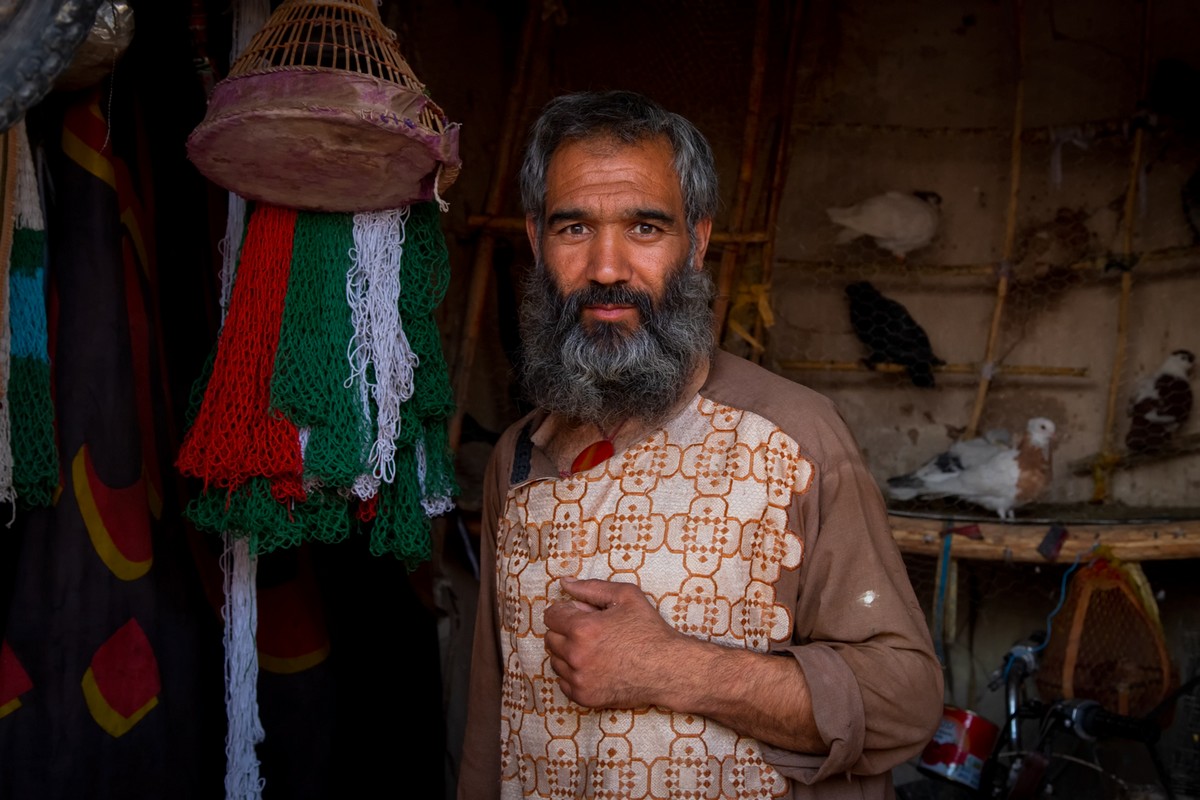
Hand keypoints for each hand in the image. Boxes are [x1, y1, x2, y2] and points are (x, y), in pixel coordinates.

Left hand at [543, 577, 686, 708]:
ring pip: (555, 661)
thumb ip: (590, 587)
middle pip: (550, 639)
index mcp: (582, 628)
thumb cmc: (649, 630)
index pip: (551, 616)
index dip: (566, 612)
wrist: (667, 669)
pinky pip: (563, 682)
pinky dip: (573, 674)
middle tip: (590, 632)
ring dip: (567, 653)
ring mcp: (579, 679)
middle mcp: (575, 655)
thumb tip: (564, 582)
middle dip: (565, 632)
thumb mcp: (625, 596)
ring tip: (594, 650)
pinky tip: (594, 666)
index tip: (581, 615)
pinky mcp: (584, 697)